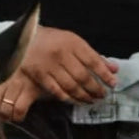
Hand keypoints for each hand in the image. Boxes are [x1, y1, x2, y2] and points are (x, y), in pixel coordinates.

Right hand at [0, 26, 117, 121]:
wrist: (24, 38)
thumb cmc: (52, 40)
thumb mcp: (74, 41)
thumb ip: (93, 55)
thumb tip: (114, 69)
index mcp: (72, 43)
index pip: (93, 61)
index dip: (105, 75)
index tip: (113, 84)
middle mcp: (61, 54)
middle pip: (82, 76)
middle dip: (95, 88)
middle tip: (102, 95)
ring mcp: (49, 65)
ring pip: (71, 86)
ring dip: (83, 96)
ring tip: (91, 100)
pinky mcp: (39, 75)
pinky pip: (56, 91)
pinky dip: (68, 98)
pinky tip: (75, 101)